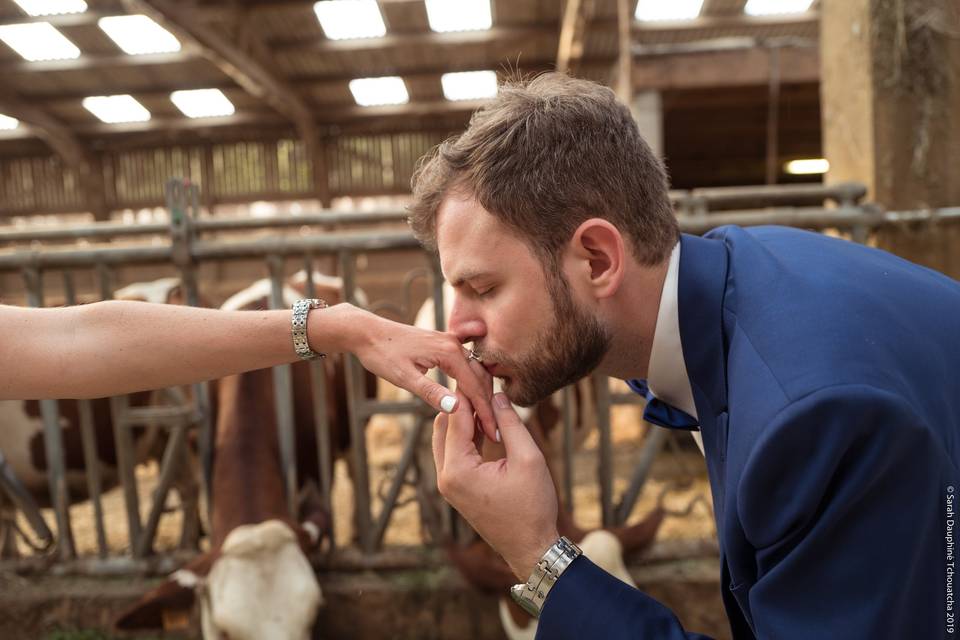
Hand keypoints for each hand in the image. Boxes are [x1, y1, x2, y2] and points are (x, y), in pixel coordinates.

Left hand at [342, 305, 497, 440]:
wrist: (367, 332)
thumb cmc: (382, 354)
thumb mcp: (404, 378)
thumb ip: (431, 392)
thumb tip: (456, 407)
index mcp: (448, 352)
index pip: (474, 387)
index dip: (484, 412)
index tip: (492, 432)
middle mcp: (454, 344)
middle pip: (480, 378)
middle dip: (488, 405)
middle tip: (493, 431)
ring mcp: (450, 342)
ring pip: (475, 371)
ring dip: (482, 395)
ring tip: (485, 420)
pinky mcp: (443, 344)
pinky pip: (465, 365)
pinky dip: (472, 383)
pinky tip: (472, 399)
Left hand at [433, 391, 559, 578]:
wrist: (530, 547)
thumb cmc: (532, 506)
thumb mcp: (528, 459)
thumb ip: (511, 424)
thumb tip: (497, 395)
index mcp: (458, 470)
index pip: (456, 417)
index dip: (467, 392)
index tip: (475, 369)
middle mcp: (446, 476)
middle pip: (444, 425)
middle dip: (461, 402)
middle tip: (479, 379)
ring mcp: (449, 484)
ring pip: (446, 438)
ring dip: (464, 418)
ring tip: (484, 397)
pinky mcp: (456, 488)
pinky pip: (454, 453)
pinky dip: (467, 435)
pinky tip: (486, 422)